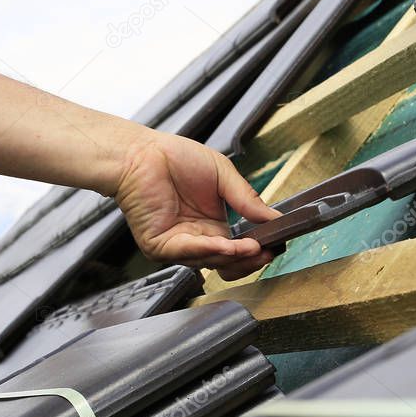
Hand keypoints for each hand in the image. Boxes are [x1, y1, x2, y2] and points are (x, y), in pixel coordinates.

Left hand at [114, 133, 278, 280]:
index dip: (256, 250)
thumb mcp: (223, 175)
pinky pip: (189, 252)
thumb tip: (274, 217)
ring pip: (211, 261)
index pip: (240, 250)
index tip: (273, 244)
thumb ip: (247, 198)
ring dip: (233, 255)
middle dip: (249, 260)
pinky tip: (226, 245)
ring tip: (252, 247)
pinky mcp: (160, 247)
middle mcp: (198, 239)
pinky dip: (209, 250)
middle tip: (265, 251)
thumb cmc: (175, 159)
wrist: (141, 153)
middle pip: (229, 263)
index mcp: (214, 226)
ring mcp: (179, 246)